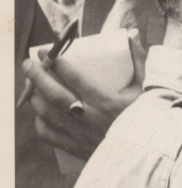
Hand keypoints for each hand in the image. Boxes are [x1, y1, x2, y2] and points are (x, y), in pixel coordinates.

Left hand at [23, 29, 146, 158]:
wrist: (145, 153)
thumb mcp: (146, 88)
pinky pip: (48, 134)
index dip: (57, 62)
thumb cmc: (146, 117)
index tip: (48, 50)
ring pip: (46, 114)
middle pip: (53, 94)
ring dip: (35, 96)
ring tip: (32, 84)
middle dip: (36, 76)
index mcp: (106, 102)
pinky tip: (40, 112)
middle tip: (29, 63)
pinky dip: (39, 121)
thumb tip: (131, 33)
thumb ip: (139, 60)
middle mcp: (89, 119)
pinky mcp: (74, 148)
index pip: (74, 78)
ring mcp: (79, 135)